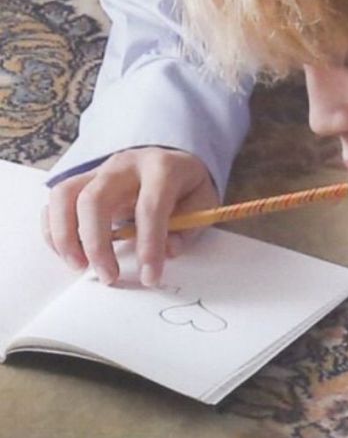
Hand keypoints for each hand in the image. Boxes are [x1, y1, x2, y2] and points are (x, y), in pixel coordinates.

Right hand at [44, 148, 219, 287]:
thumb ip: (188, 228)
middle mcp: (124, 165)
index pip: (150, 206)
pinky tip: (69, 254)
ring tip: (79, 266)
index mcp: (161, 168)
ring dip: (64, 236)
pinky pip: (56, 201)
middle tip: (108, 276)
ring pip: (64, 195)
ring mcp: (99, 170)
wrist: (172, 159)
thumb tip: (168, 251)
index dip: (149, 245)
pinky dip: (54, 230)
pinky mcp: (83, 181)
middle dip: (96, 244)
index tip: (150, 277)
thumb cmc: (186, 187)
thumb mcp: (202, 203)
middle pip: (95, 198)